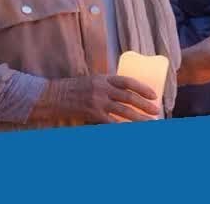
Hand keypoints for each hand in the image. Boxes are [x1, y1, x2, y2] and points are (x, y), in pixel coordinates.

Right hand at [32, 74, 159, 123]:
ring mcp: (97, 102)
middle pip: (129, 97)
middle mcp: (102, 89)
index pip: (127, 81)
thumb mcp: (92, 81)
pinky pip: (112, 123)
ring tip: (150, 123)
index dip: (142, 88)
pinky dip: (123, 127)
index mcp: (103, 78)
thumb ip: (107, 86)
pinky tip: (131, 130)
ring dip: (139, 118)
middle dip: (145, 105)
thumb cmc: (73, 89)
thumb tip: (125, 93)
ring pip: (124, 111)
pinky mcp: (93, 114)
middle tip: (156, 111)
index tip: (154, 95)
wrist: (54, 96)